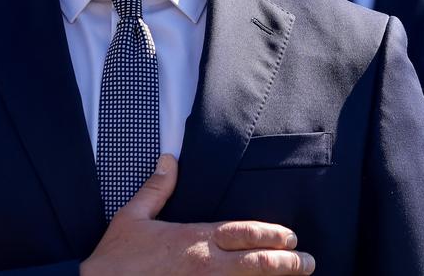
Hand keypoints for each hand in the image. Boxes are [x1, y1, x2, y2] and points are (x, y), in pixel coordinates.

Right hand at [81, 154, 315, 275]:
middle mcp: (203, 266)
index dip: (270, 235)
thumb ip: (156, 188)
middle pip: (254, 264)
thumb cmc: (114, 258)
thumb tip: (169, 159)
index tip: (291, 236)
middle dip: (285, 263)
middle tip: (309, 263)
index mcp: (193, 240)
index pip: (241, 234)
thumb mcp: (132, 216)